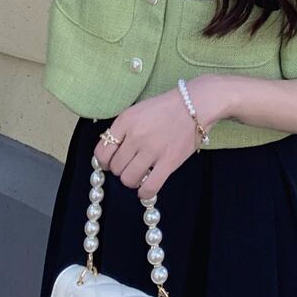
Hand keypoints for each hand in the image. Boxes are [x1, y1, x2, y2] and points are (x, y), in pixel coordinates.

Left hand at [93, 76, 223, 200]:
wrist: (195, 104)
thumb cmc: (165, 108)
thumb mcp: (137, 111)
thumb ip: (122, 130)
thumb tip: (109, 152)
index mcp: (125, 121)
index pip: (101, 152)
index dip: (104, 161)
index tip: (111, 162)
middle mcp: (135, 136)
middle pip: (115, 167)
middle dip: (121, 169)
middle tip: (131, 165)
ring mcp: (152, 150)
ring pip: (128, 179)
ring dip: (132, 180)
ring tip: (140, 174)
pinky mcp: (168, 162)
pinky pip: (149, 187)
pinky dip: (144, 192)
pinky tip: (146, 188)